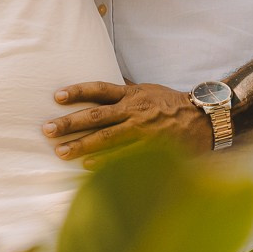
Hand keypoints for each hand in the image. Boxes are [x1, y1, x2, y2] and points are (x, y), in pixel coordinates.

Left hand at [42, 79, 213, 161]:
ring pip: (106, 139)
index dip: (77, 91)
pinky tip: (87, 168)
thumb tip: (107, 84)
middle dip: (69, 123)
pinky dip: (105, 163)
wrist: (205, 119)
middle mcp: (134, 110)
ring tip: (60, 152)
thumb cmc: (173, 104)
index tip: (56, 96)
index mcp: (132, 94)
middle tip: (47, 129)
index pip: (99, 89)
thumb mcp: (149, 89)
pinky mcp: (151, 149)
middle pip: (95, 116)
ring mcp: (142, 131)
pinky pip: (123, 157)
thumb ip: (127, 88)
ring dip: (81, 146)